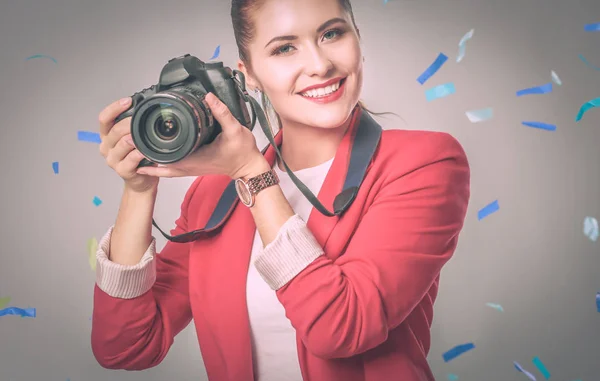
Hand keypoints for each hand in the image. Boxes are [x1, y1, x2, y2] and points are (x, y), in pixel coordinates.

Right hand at [98, 97, 159, 193]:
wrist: (140, 180)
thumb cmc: (138, 157)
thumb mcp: (133, 138)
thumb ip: (133, 126)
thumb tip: (143, 107)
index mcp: (107, 136)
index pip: (104, 118)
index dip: (114, 108)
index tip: (128, 101)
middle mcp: (106, 147)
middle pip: (114, 130)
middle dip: (129, 122)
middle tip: (141, 118)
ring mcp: (113, 159)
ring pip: (122, 143)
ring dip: (134, 137)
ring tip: (143, 134)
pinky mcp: (122, 170)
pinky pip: (132, 158)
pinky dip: (140, 152)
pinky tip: (146, 150)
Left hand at [136, 92, 266, 179]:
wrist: (248, 167)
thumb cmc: (242, 152)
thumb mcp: (234, 129)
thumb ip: (222, 113)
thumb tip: (209, 97)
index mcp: (194, 159)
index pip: (165, 159)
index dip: (148, 152)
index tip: (135, 142)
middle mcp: (189, 166)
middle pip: (158, 166)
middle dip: (142, 157)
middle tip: (127, 144)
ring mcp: (190, 168)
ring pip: (162, 169)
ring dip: (148, 162)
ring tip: (133, 151)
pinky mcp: (193, 167)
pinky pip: (170, 169)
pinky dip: (158, 164)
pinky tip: (151, 157)